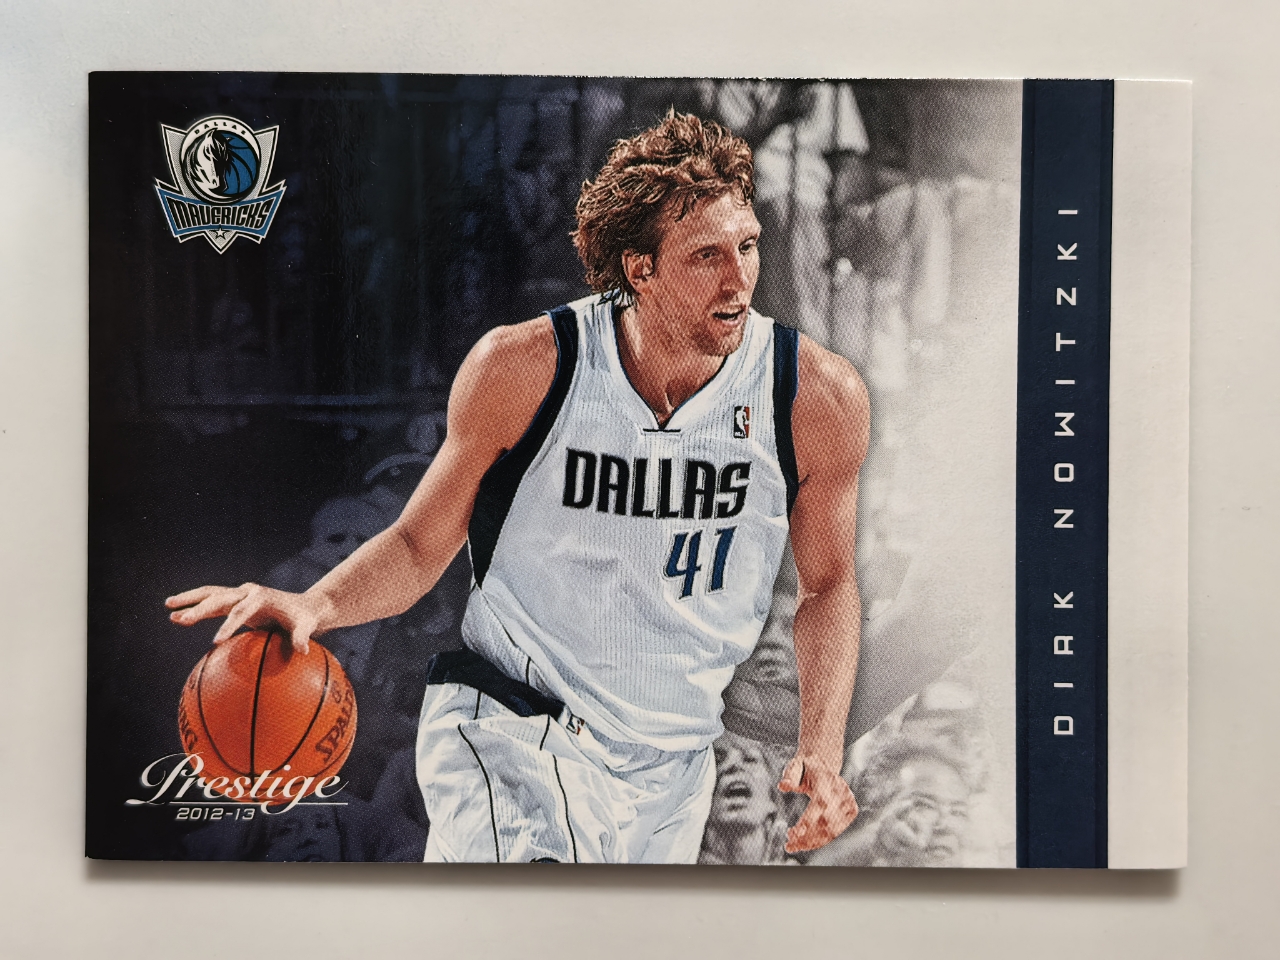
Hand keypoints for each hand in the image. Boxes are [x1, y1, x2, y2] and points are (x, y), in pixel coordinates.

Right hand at [165, 583, 324, 652]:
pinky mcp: (235, 600)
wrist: (304, 607)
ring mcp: (240, 594)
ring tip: (168, 607)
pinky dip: (195, 607)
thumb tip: (303, 651)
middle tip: (180, 619)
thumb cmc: (304, 619)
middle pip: (219, 598)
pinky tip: (178, 616)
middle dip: (200, 608)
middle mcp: (248, 592)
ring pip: (210, 594)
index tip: (216, 641)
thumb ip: (301, 637)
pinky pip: (212, 603)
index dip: (228, 625)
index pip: (241, 612)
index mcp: (261, 597)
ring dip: (189, 600)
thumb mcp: (307, 627)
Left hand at [778, 755, 858, 853]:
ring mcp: (848, 802)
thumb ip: (789, 775)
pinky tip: (806, 844)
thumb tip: (782, 786)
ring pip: (832, 830)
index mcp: (826, 781)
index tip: (792, 834)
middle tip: (789, 844)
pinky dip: (821, 840)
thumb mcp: (795, 766)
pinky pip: (836, 831)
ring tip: (793, 847)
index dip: (808, 821)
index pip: (820, 804)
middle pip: (826, 821)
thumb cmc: (805, 767)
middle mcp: (840, 792)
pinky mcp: (851, 810)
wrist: (824, 764)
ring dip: (812, 842)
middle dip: (806, 836)